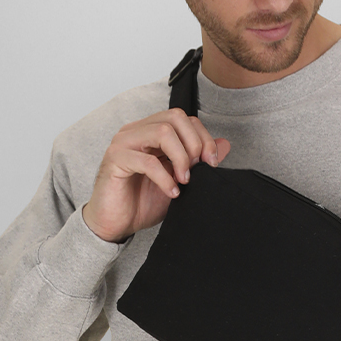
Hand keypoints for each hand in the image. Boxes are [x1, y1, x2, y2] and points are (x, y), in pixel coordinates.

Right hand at [82, 109, 230, 241]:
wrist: (116, 224)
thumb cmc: (142, 202)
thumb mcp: (179, 181)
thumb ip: (199, 162)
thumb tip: (225, 145)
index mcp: (150, 131)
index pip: (184, 118)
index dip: (203, 137)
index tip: (211, 163)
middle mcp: (136, 131)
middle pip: (174, 117)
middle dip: (194, 143)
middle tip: (197, 170)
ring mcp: (124, 143)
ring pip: (162, 132)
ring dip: (181, 158)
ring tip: (184, 181)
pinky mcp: (115, 160)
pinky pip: (147, 161)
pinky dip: (165, 177)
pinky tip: (172, 192)